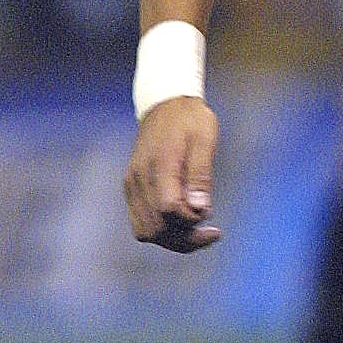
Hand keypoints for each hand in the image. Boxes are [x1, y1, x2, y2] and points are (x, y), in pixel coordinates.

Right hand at [123, 96, 222, 251]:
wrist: (165, 104)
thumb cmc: (190, 120)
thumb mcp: (204, 140)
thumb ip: (201, 175)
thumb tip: (200, 210)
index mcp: (160, 165)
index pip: (169, 210)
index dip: (190, 221)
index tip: (210, 217)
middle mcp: (140, 179)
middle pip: (156, 228)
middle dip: (184, 238)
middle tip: (211, 231)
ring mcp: (132, 185)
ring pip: (145, 232)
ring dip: (172, 238)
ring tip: (197, 228)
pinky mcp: (131, 189)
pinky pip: (140, 223)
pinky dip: (161, 230)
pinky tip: (182, 222)